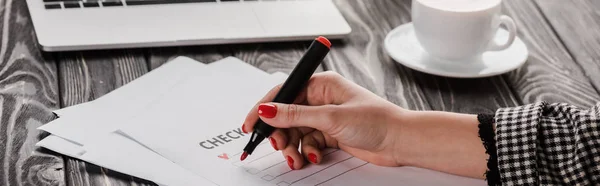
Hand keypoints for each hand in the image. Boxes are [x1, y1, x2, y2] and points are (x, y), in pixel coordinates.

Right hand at [242, 71, 406, 169]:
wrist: (400, 141)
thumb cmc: (375, 120)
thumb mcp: (329, 117)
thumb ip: (295, 115)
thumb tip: (267, 110)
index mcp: (320, 85)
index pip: (283, 93)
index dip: (264, 109)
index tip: (249, 125)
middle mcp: (321, 99)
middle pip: (287, 116)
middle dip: (281, 134)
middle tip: (280, 147)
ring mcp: (326, 117)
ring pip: (296, 132)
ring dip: (293, 147)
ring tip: (297, 158)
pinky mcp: (331, 134)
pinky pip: (308, 142)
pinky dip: (308, 152)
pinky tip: (315, 156)